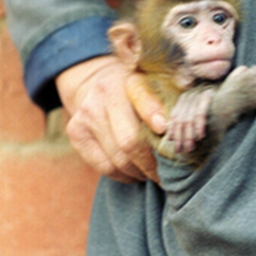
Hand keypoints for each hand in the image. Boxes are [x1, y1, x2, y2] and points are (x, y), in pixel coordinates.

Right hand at [56, 56, 164, 182]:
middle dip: (152, 164)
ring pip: (118, 160)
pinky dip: (124, 176)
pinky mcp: (76, 133)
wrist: (97, 83)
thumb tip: (180, 128)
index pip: (142, 99)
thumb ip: (167, 101)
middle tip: (168, 174)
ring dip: (140, 173)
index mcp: (128, 79)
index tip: (164, 132)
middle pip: (130, 142)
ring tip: (153, 174)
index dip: (153, 116)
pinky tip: (135, 173)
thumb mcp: (153, 87)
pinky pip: (104, 167)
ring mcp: (86, 114)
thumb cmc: (136, 92)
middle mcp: (104, 94)